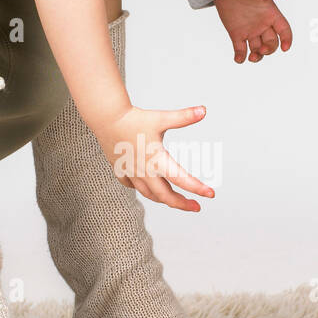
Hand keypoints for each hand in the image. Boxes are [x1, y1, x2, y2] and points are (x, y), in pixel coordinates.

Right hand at [98, 105, 214, 212]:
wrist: (106, 117)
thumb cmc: (133, 118)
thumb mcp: (161, 118)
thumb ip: (183, 117)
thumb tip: (203, 110)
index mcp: (157, 160)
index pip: (182, 179)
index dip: (198, 188)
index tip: (211, 194)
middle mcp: (144, 171)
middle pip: (166, 196)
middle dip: (182, 204)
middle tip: (196, 207)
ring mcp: (131, 172)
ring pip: (149, 194)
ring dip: (164, 199)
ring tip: (176, 200)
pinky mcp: (121, 170)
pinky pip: (132, 186)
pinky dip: (142, 189)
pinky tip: (148, 188)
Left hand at [213, 0, 292, 62]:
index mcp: (272, 15)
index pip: (284, 30)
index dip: (287, 39)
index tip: (285, 48)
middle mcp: (263, 26)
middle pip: (271, 43)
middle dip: (269, 49)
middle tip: (262, 49)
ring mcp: (250, 32)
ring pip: (258, 49)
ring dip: (257, 56)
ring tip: (252, 58)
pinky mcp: (237, 35)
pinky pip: (241, 49)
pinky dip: (240, 56)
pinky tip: (238, 59)